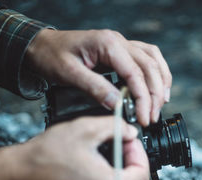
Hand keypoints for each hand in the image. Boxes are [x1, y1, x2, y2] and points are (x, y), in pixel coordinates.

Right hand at [0, 116, 149, 179]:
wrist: (17, 175)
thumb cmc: (45, 156)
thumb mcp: (84, 129)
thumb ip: (115, 127)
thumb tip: (130, 131)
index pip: (143, 173)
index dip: (139, 152)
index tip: (129, 142)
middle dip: (137, 166)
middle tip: (124, 150)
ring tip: (114, 162)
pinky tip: (101, 176)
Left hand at [26, 29, 171, 125]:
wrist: (41, 45)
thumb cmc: (51, 56)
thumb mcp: (69, 74)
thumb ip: (95, 88)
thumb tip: (117, 104)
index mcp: (107, 44)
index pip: (135, 73)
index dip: (143, 98)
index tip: (143, 117)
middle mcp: (118, 41)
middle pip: (149, 67)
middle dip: (154, 95)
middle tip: (151, 117)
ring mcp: (121, 44)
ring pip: (153, 60)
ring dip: (160, 82)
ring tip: (160, 104)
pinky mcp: (120, 50)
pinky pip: (147, 57)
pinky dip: (156, 72)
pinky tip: (158, 85)